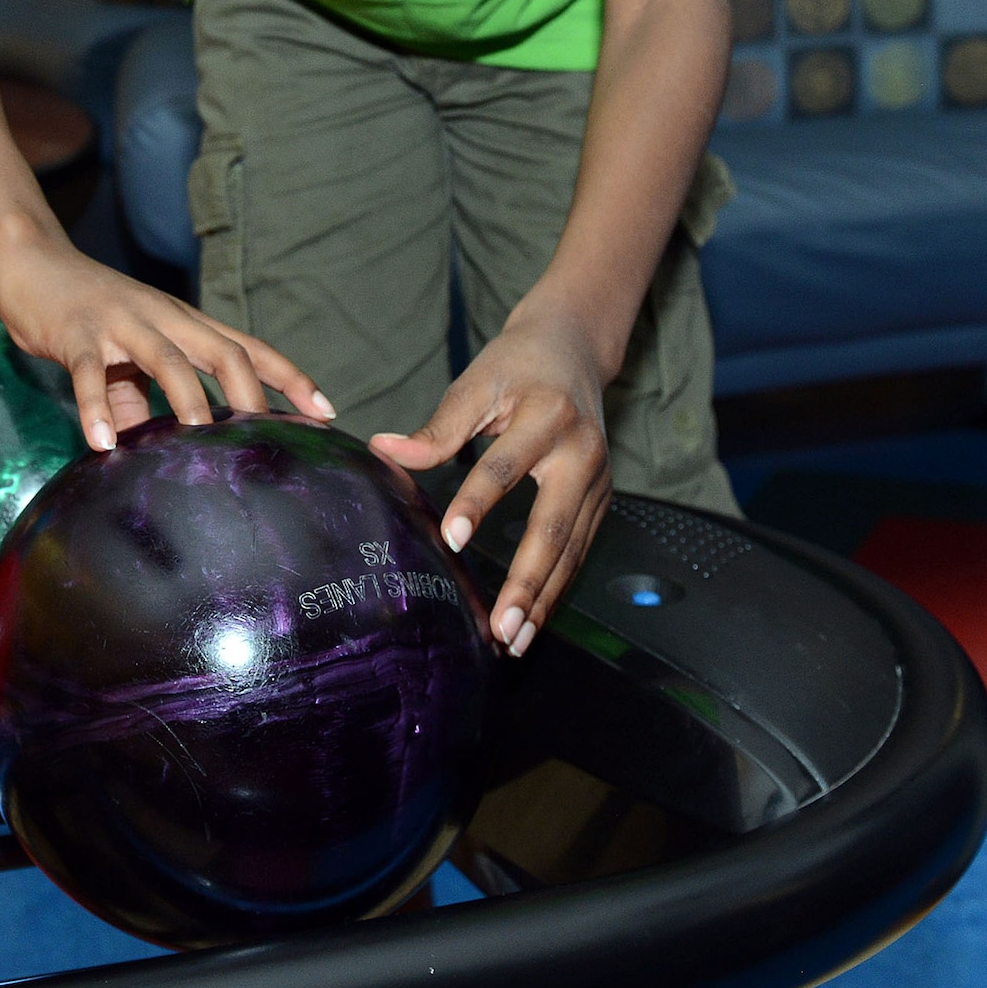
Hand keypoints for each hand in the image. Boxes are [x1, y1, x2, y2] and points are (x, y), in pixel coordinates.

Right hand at [0, 226, 333, 450]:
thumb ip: (140, 402)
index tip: (326, 410)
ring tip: (201, 437)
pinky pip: (90, 372)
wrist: (32, 261)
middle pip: (222, 350)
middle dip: (251, 393)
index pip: (248, 347)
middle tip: (271, 438)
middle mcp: (164, 317)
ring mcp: (122, 322)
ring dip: (188, 397)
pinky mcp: (78, 332)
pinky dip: (95, 408)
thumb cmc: (88, 314)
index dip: (289, 377)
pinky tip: (100, 445)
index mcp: (184, 323)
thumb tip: (153, 454)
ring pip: (167, 357)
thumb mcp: (125, 358)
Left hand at [370, 295, 610, 657]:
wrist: (574, 346)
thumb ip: (438, 427)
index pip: (505, 467)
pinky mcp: (602, 496)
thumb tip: (384, 450)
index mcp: (547, 416)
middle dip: (527, 583)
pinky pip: (579, 549)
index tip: (450, 541)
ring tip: (514, 641)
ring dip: (543, 600)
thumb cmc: (518, 363)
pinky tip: (536, 618)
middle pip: (552, 526)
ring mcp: (599, 478)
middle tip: (500, 627)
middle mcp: (581, 452)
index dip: (476, 503)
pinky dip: (558, 587)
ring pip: (570, 549)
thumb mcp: (477, 382)